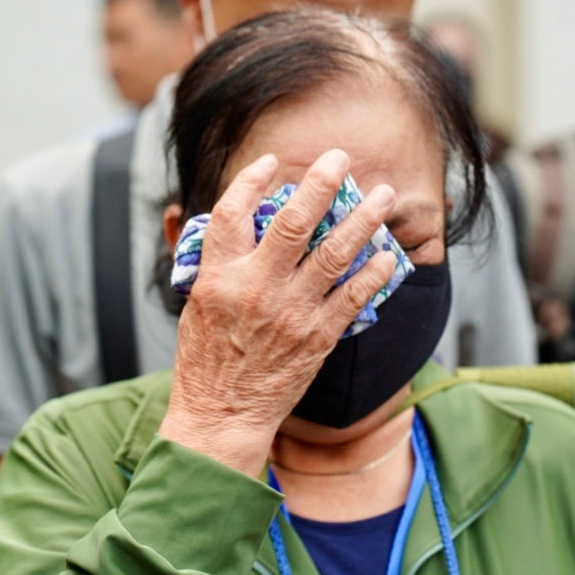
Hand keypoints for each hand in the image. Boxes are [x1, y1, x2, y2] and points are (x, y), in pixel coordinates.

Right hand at [159, 149, 397, 475]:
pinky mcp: (317, 338)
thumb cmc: (205, 359)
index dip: (253, 181)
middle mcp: (256, 289)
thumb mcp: (193, 302)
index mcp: (219, 277)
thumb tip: (187, 212)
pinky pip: (353, 298)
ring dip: (362, 221)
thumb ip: (206, 258)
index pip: (234, 213)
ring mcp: (291, 313)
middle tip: (340, 158)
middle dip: (321, 184)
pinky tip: (387, 256)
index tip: (272, 162)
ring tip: (382, 196)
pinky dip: (373, 274)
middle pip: (292, 222)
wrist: (222, 415)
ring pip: (333, 254)